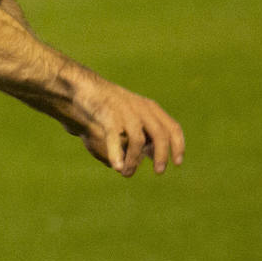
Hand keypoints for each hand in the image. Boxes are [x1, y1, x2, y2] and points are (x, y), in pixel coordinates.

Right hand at [70, 76, 184, 176]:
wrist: (84, 87)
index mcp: (149, 108)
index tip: (177, 163)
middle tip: (159, 172)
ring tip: (127, 173)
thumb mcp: (131, 118)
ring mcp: (125, 111)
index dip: (178, 146)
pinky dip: (117, 152)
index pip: (172, 127)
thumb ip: (143, 135)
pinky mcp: (107, 115)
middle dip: (161, 155)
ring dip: (135, 160)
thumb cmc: (108, 107)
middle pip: (159, 134)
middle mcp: (140, 108)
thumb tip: (153, 157)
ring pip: (138, 140)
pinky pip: (115, 136)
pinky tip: (117, 166)